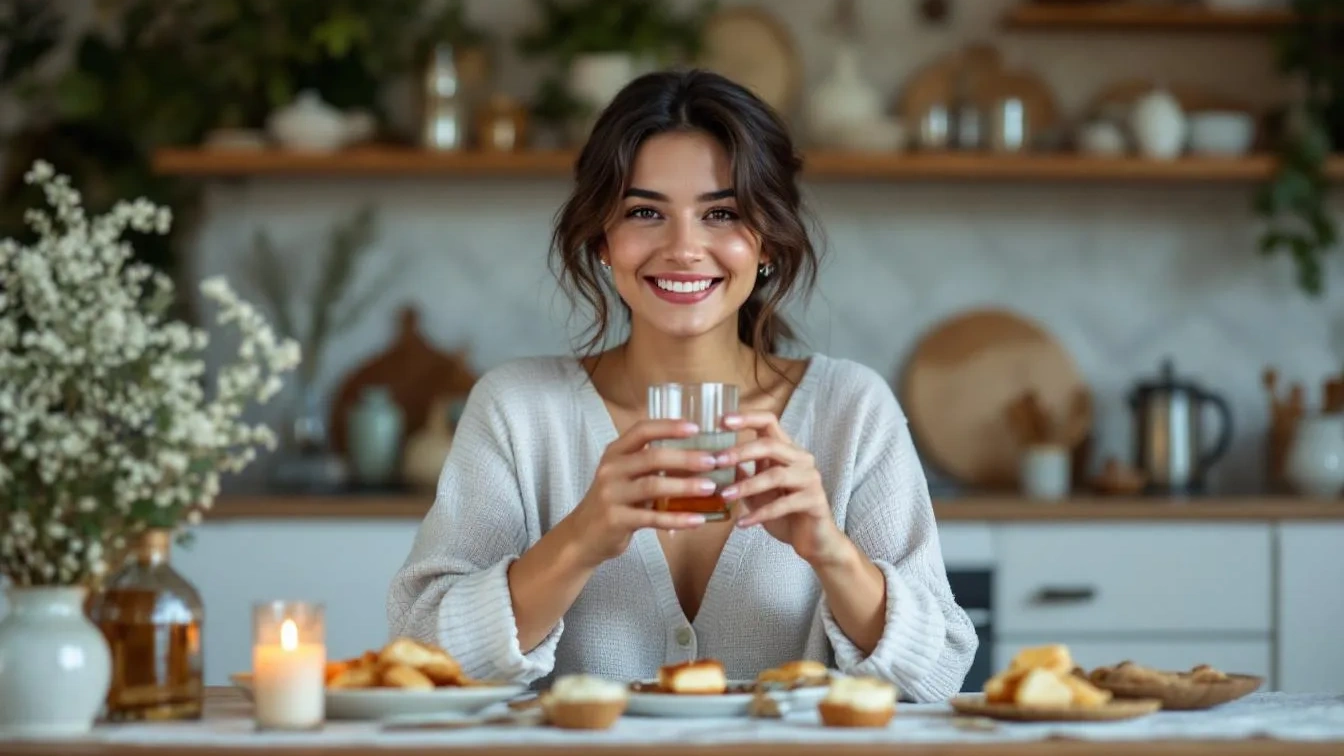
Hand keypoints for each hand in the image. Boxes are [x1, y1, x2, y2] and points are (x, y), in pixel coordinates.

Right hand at [563, 419, 717, 567]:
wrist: (583, 536)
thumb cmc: (614, 502)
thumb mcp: (625, 477)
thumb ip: (651, 466)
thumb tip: (697, 460)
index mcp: (615, 453)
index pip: (642, 431)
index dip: (669, 426)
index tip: (695, 427)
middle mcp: (611, 469)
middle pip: (652, 457)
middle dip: (686, 458)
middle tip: (712, 461)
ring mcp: (611, 495)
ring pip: (653, 486)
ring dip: (685, 486)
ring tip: (710, 488)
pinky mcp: (616, 520)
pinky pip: (653, 518)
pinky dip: (678, 519)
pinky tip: (698, 520)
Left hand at [718, 412, 851, 566]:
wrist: (814, 540)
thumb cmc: (785, 513)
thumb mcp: (757, 492)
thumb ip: (742, 475)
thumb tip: (715, 460)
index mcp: (787, 451)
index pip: (769, 422)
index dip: (747, 418)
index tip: (721, 420)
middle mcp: (801, 459)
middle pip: (771, 444)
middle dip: (741, 451)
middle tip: (717, 460)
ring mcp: (810, 479)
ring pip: (776, 475)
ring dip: (747, 485)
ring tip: (725, 496)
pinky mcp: (814, 501)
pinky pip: (783, 505)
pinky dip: (760, 514)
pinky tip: (742, 523)